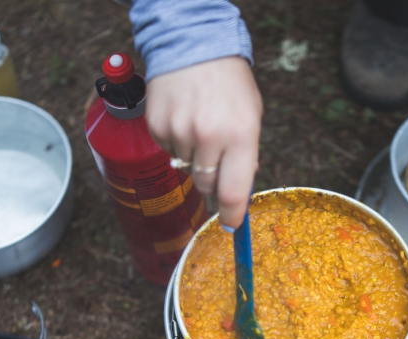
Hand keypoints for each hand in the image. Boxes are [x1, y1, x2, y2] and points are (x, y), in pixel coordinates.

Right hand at [146, 56, 262, 229]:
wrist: (194, 45)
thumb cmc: (229, 83)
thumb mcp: (251, 116)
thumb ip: (246, 155)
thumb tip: (236, 194)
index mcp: (240, 135)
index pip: (234, 192)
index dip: (231, 215)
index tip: (230, 225)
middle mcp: (209, 136)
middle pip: (206, 184)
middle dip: (212, 178)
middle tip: (215, 153)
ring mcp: (180, 132)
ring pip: (185, 168)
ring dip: (193, 155)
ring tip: (198, 123)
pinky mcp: (157, 127)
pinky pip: (168, 151)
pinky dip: (175, 141)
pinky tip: (183, 117)